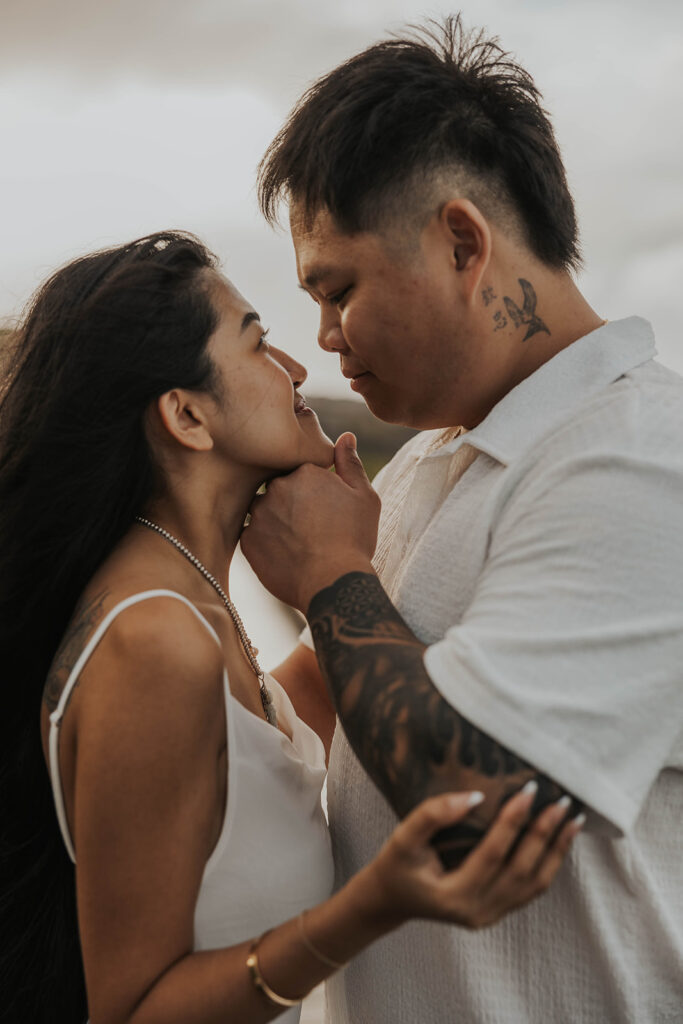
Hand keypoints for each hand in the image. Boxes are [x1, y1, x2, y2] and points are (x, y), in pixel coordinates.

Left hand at [241, 433, 380, 611]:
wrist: (333, 583)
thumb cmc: (354, 538)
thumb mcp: (364, 497)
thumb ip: (350, 464)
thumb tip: (346, 436)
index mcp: (304, 472)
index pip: (299, 471)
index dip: (311, 490)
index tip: (321, 508)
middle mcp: (276, 488)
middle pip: (278, 488)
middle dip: (290, 503)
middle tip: (310, 527)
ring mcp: (258, 514)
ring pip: (262, 511)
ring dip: (274, 521)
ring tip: (296, 542)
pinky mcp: (247, 541)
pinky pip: (252, 535)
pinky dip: (265, 543)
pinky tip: (285, 555)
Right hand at [355, 788, 581, 930]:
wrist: (391, 899)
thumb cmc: (397, 865)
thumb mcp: (403, 838)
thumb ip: (433, 815)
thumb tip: (476, 796)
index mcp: (455, 896)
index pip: (493, 854)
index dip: (513, 821)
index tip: (529, 790)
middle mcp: (478, 911)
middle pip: (522, 870)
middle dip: (545, 834)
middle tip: (561, 801)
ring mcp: (490, 916)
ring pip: (535, 884)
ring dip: (557, 851)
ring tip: (573, 820)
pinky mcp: (497, 912)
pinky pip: (531, 889)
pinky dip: (549, 863)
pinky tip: (559, 841)